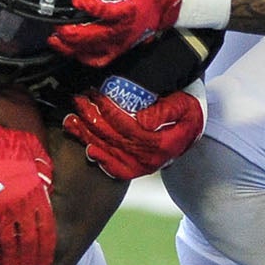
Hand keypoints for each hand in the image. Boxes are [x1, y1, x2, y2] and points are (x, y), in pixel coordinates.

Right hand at [0, 116, 55, 264]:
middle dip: (30, 260)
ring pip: (9, 242)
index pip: (45, 227)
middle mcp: (20, 203)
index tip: (46, 261)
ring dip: (12, 261)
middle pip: (28, 240)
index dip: (46, 247)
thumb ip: (41, 168)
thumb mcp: (29, 148)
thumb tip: (48, 182)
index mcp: (34, 190)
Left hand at [48, 0, 182, 66]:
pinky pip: (98, 59)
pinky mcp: (120, 48)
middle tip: (56, 25)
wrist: (172, 3)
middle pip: (95, 36)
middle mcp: (126, 29)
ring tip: (55, 39)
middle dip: (72, 32)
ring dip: (71, 47)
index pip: (108, 11)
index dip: (90, 5)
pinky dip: (81, 57)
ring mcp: (122, 42)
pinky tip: (68, 50)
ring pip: (93, 50)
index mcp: (132, 10)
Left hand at [64, 84, 205, 179]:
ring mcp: (144, 166)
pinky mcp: (139, 169)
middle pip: (114, 140)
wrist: (193, 126)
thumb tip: (142, 121)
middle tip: (77, 101)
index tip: (94, 93)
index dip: (108, 110)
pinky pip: (117, 170)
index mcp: (161, 143)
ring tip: (71, 120)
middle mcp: (151, 159)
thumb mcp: (184, 105)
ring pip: (110, 153)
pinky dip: (101, 160)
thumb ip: (166, 111)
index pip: (126, 126)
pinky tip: (87, 148)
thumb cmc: (188, 109)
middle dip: (92, 119)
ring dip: (88, 136)